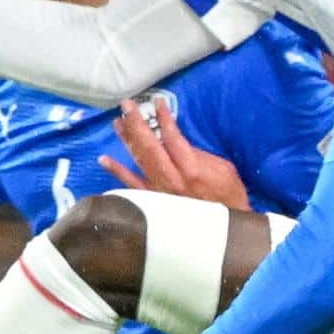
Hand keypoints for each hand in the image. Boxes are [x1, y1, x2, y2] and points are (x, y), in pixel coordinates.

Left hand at [99, 97, 251, 210]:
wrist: (225, 231)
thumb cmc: (229, 197)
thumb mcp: (224, 170)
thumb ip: (200, 154)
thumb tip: (177, 141)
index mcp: (192, 169)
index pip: (172, 137)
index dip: (163, 118)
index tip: (156, 102)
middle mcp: (172, 179)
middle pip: (150, 146)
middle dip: (137, 123)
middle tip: (126, 105)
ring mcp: (159, 192)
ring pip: (138, 161)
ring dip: (126, 140)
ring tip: (117, 122)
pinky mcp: (153, 203)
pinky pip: (131, 186)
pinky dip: (117, 172)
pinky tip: (104, 159)